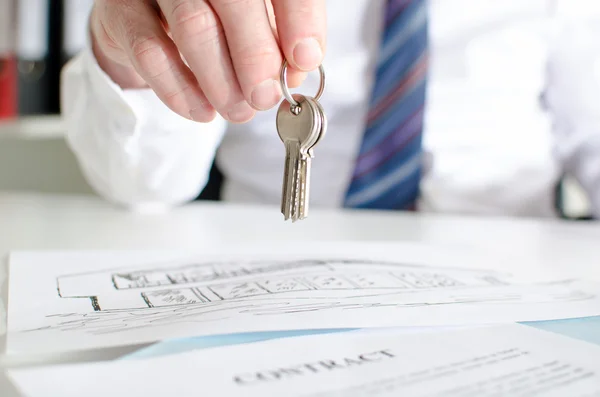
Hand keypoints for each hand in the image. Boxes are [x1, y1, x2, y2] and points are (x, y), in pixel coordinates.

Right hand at [90, 0, 325, 122]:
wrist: (144, 25)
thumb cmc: (211, 24)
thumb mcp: (253, 30)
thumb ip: (277, 45)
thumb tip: (295, 71)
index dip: (299, 19)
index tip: (304, 59)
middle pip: (235, 1)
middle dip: (256, 57)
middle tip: (265, 97)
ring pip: (193, 27)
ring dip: (221, 80)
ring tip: (238, 110)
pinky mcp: (123, 12)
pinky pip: (152, 52)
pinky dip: (182, 91)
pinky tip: (202, 111)